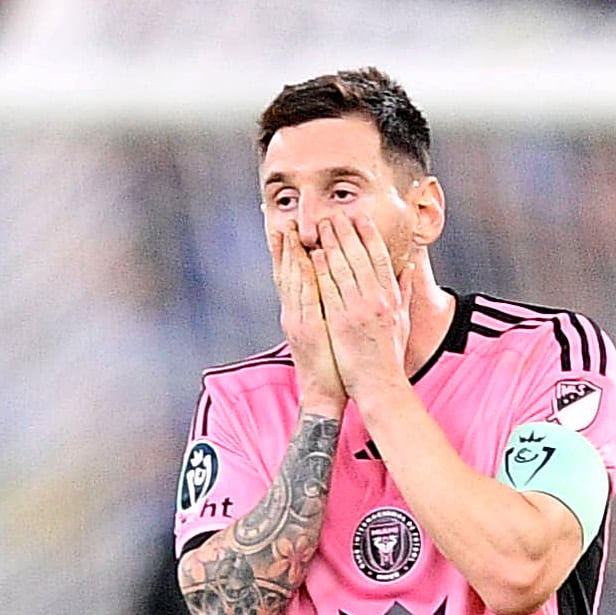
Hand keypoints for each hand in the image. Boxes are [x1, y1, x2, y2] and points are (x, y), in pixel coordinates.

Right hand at [270, 222, 344, 416]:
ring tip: (287, 228)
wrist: (324, 395)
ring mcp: (299, 320)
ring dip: (290, 253)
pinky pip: (307, 297)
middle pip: (286, 273)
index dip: (289, 253)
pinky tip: (306, 257)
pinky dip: (306, 276)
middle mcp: (295, 314)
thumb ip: (327, 310)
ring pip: (293, 279)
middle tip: (282, 219)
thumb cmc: (331, 365)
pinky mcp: (309, 329)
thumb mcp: (326, 334)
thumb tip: (333, 290)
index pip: (292, 277)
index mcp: (300, 313)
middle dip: (284, 246)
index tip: (288, 229)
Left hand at [313, 218, 409, 401]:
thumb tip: (408, 267)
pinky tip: (315, 254)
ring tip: (322, 227)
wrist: (379, 385)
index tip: (360, 218)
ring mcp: (358, 310)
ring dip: (332, 244)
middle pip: (360, 258)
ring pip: (343, 269)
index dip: (369, 235)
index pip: (380, 258)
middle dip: (347, 233)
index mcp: (390, 298)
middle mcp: (376, 300)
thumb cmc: (389, 355)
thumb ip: (403, 292)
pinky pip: (329, 289)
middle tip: (336, 214)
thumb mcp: (402, 321)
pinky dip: (323, 270)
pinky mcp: (341, 322)